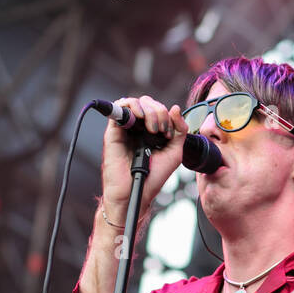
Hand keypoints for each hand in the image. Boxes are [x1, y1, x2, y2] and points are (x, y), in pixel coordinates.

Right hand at [100, 95, 189, 220]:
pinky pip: (119, 107)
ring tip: (152, 128)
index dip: (166, 115)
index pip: (158, 109)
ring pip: (135, 102)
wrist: (137, 190)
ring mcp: (126, 127)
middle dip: (159, 112)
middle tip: (160, 130)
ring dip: (148, 110)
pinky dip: (131, 106)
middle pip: (148, 102)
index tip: (168, 134)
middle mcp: (139, 127)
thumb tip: (175, 108)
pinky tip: (139, 118)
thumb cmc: (153, 176)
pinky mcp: (114, 129)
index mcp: (152, 131)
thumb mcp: (174, 152)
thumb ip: (179, 131)